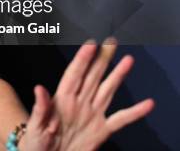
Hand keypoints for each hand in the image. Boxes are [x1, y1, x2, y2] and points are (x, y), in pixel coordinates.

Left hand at [19, 39, 154, 150]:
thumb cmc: (36, 142)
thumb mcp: (35, 125)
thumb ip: (41, 107)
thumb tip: (38, 88)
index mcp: (61, 100)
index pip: (74, 74)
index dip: (82, 59)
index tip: (91, 44)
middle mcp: (79, 103)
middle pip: (92, 76)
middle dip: (102, 58)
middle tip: (111, 42)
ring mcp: (91, 114)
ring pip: (107, 90)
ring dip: (117, 75)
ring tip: (128, 60)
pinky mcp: (101, 130)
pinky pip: (120, 119)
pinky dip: (134, 112)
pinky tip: (147, 104)